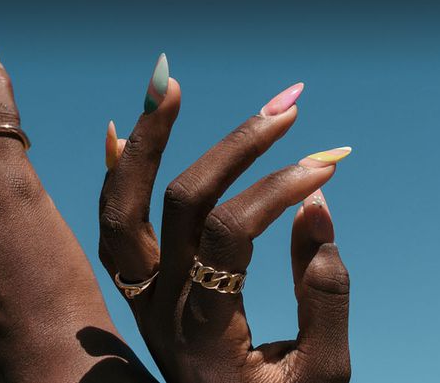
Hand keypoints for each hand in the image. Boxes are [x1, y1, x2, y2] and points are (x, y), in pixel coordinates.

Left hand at [98, 75, 351, 381]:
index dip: (277, 191)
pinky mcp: (136, 294)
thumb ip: (322, 296)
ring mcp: (139, 299)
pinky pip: (111, 229)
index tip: (328, 163)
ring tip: (166, 84)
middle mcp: (158, 307)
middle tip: (285, 106)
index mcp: (202, 328)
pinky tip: (118, 130)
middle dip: (233, 148)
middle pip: (177, 206)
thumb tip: (313, 204)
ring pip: (120, 209)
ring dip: (144, 144)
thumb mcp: (318, 373)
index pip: (229, 234)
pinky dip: (114, 178)